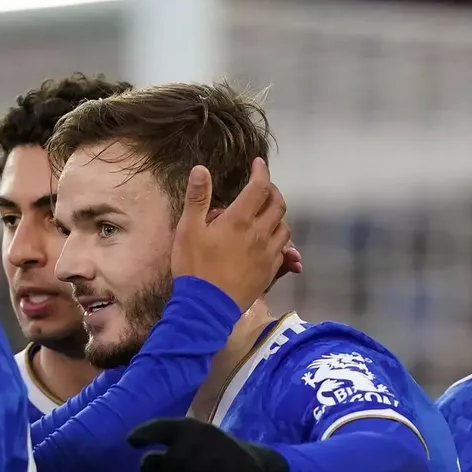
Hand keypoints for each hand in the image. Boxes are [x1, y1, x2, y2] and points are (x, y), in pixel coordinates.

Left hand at [128, 417, 288, 471]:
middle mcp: (204, 433)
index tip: (131, 442)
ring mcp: (222, 447)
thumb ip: (166, 465)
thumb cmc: (215, 468)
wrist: (260, 470)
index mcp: (190, 429)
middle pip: (175, 463)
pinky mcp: (238, 464)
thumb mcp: (189, 465)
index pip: (164, 426)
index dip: (147, 432)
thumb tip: (144, 465)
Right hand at [170, 159, 292, 310]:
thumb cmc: (194, 267)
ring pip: (284, 228)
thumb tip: (201, 169)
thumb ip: (197, 198)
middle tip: (263, 189)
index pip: (259, 188)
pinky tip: (267, 242)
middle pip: (278, 205)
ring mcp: (267, 255)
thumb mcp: (188, 230)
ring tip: (266, 215)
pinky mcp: (269, 273)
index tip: (258, 163)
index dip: (261, 172)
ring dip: (277, 217)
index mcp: (240, 220)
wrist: (206, 308)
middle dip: (272, 192)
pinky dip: (278, 241)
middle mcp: (259, 234)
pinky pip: (282, 251)